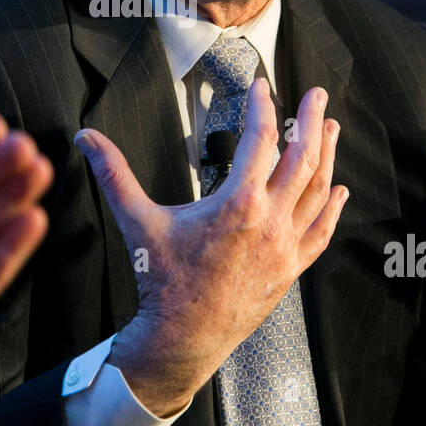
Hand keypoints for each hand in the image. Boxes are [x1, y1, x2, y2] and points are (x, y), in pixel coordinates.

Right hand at [73, 79, 347, 416]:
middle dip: (311, 120)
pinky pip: (320, 231)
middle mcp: (270, 221)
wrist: (181, 338)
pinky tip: (338, 190)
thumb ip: (113, 174)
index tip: (259, 87)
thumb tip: (86, 138)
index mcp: (238, 203)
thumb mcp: (138, 220)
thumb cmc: (163, 282)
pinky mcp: (290, 268)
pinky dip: (332, 207)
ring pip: (317, 190)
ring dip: (327, 155)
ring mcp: (285, 246)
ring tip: (332, 129)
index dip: (262, 106)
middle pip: (303, 157)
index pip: (261, 138)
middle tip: (316, 96)